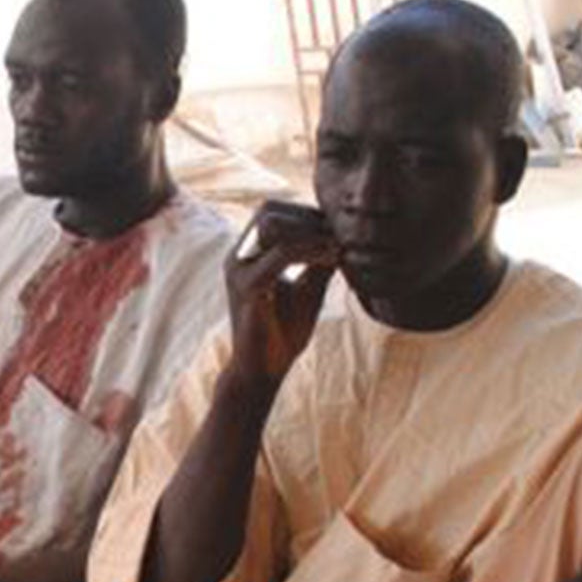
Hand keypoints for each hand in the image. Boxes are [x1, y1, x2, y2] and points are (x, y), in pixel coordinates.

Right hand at [225, 200, 337, 386]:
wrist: (264, 372)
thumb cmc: (283, 332)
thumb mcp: (309, 288)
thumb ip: (319, 261)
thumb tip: (343, 235)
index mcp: (248, 255)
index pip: (273, 211)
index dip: (307, 214)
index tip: (338, 231)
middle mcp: (238, 257)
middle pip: (269, 210)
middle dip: (308, 218)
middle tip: (339, 236)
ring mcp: (238, 271)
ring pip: (272, 225)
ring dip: (310, 231)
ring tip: (338, 247)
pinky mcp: (247, 289)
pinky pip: (281, 255)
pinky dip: (310, 251)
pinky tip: (332, 259)